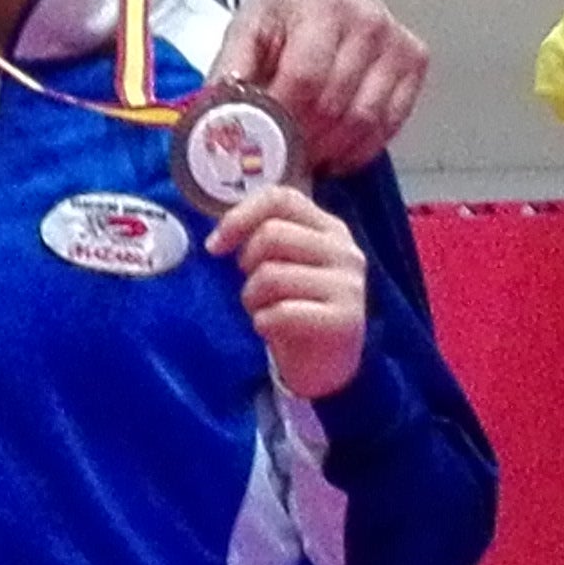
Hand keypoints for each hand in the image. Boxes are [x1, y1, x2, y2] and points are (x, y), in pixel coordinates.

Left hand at [209, 184, 368, 400]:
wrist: (326, 366)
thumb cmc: (296, 308)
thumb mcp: (283, 265)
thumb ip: (263, 240)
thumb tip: (217, 239)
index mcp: (328, 228)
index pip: (280, 198)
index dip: (239, 216)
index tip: (215, 247)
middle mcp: (344, 250)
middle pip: (271, 234)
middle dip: (246, 265)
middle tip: (253, 290)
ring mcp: (348, 284)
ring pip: (272, 274)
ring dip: (253, 298)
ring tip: (264, 311)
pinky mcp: (345, 319)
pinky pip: (283, 312)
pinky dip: (264, 323)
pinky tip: (272, 329)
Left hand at [214, 0, 427, 172]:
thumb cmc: (281, 12)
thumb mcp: (245, 30)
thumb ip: (230, 74)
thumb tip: (214, 125)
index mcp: (321, 8)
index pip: (305, 79)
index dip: (283, 120)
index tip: (263, 145)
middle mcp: (367, 22)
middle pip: (336, 105)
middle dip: (305, 142)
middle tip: (280, 159)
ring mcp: (397, 42)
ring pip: (366, 121)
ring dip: (333, 150)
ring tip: (306, 157)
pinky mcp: (414, 61)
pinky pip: (391, 123)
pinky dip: (362, 147)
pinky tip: (336, 150)